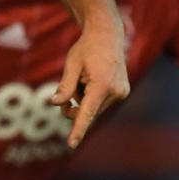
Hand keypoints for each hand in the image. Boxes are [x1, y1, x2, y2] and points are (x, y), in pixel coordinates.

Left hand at [50, 14, 129, 148]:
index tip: (72, 145)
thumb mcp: (71, 64)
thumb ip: (65, 86)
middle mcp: (115, 92)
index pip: (87, 112)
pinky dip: (92, 96)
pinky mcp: (123, 92)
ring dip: (83, 99)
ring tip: (83, 78)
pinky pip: (101, 102)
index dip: (78, 129)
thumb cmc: (86, 48)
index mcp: (101, 85)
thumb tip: (55, 103)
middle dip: (74, 106)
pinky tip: (92, 79)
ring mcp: (121, 93)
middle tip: (65, 92)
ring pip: (94, 108)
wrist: (107, 35)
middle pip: (87, 111)